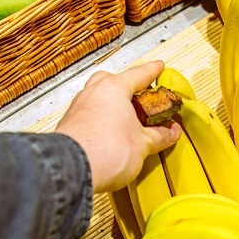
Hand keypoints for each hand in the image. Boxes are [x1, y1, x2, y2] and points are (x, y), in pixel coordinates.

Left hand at [55, 60, 181, 192]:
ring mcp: (77, 110)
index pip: (138, 73)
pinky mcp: (69, 127)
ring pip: (98, 99)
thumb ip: (159, 136)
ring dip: (112, 107)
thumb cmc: (103, 151)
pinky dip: (101, 121)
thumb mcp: (143, 144)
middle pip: (112, 82)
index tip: (158, 67)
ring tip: (126, 121)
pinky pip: (88, 117)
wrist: (72, 171)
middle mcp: (92, 94)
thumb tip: (169, 133)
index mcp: (112, 89)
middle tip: (140, 99)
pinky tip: (109, 135)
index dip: (152, 71)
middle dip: (127, 88)